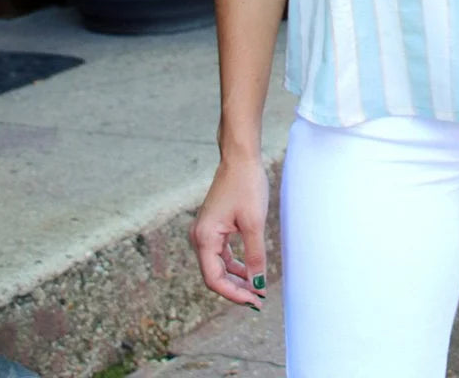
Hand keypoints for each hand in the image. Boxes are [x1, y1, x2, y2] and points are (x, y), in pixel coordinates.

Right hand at [190, 157, 269, 306]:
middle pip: (214, 275)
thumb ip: (254, 256)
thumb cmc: (246, 185)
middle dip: (235, 289)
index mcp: (204, 237)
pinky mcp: (213, 227)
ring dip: (235, 278)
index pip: (214, 279)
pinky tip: (248, 270)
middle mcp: (199, 237)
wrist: (240, 158)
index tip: (254, 300)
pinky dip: (234, 264)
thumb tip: (257, 284)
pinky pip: (220, 254)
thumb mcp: (254, 223)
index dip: (233, 294)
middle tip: (258, 299)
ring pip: (217, 266)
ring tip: (256, 288)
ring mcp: (205, 232)